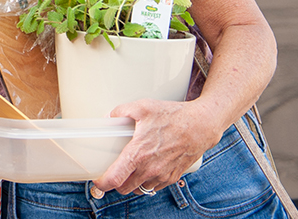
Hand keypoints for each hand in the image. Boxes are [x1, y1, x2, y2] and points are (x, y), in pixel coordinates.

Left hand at [91, 98, 222, 194]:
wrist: (201, 126)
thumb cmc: (173, 116)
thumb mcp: (142, 107)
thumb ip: (120, 112)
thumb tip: (108, 117)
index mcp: (138, 154)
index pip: (115, 179)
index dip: (102, 183)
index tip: (96, 179)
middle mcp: (150, 169)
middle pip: (124, 188)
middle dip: (115, 183)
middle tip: (111, 171)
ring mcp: (162, 175)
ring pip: (139, 189)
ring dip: (131, 183)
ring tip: (128, 169)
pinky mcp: (173, 177)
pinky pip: (154, 186)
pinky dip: (146, 182)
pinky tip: (145, 169)